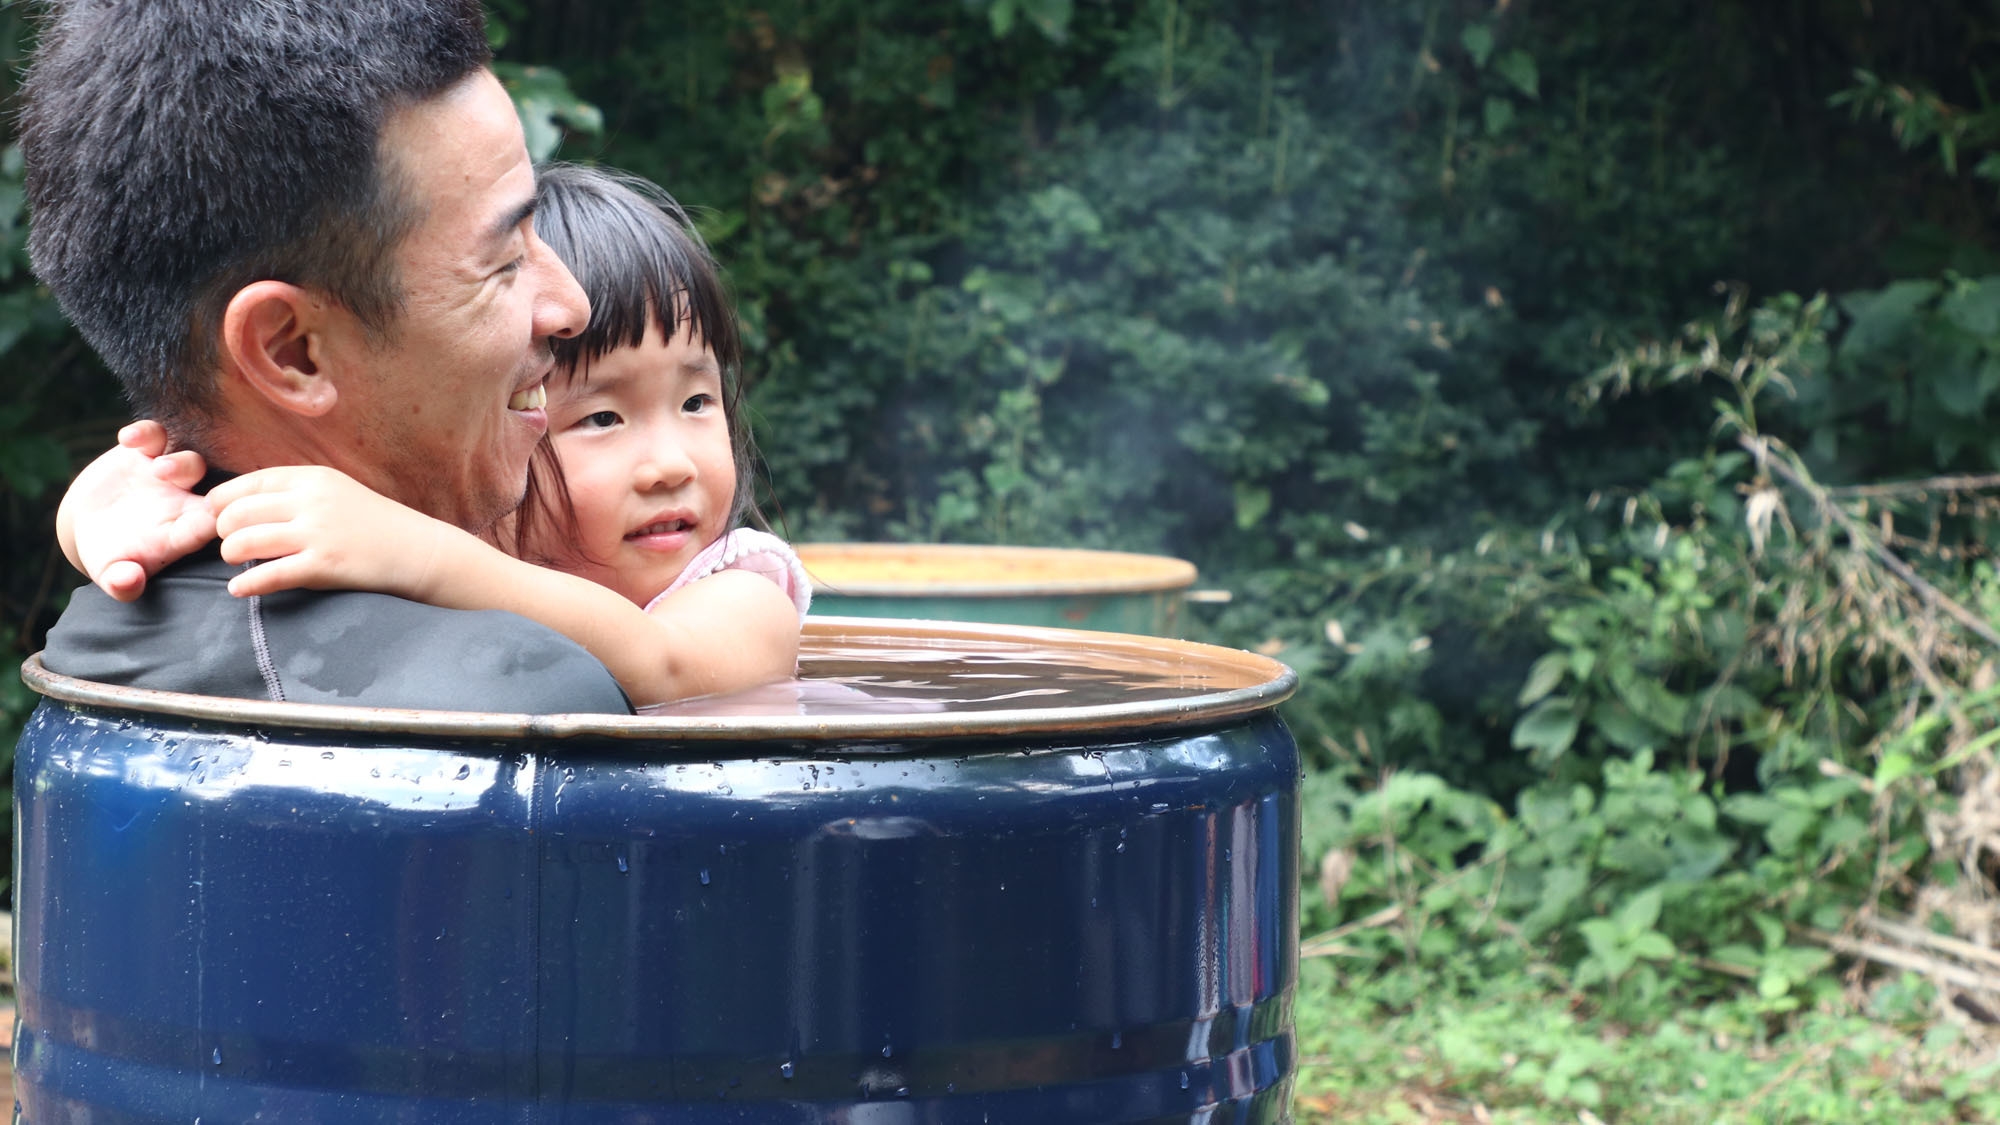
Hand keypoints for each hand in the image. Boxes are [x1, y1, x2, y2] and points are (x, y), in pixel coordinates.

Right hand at [58, 421, 215, 600]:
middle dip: (204, 488)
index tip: (206, 517)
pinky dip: (145, 433)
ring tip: (156, 466)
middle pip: (211, 488)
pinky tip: (127, 440)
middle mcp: (185, 501)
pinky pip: (155, 436)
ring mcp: (168, 475)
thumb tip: (127, 583)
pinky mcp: (146, 453)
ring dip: (178, 460)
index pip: (211, 525)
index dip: (213, 520)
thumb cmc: (111, 555)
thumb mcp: (110, 573)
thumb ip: (121, 583)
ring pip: (188, 459)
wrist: (94, 525)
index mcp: (186, 533)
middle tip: (173, 481)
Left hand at [209, 466, 455, 600]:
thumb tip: (242, 502)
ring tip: (234, 560)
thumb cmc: (371, 522)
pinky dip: (246, 585)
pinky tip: (238, 589)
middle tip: (228, 541)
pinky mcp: (324, 566)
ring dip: (231, 554)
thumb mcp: (335, 490)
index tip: (216, 514)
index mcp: (312, 479)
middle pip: (240, 513)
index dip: (223, 501)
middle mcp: (312, 502)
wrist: (415, 550)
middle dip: (223, 530)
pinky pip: (270, 576)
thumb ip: (294, 491)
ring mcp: (318, 534)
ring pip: (247, 542)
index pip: (248, 484)